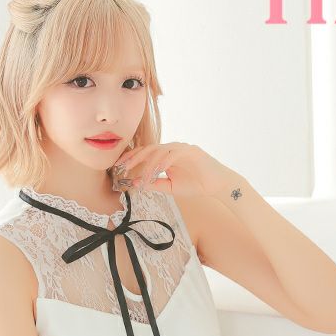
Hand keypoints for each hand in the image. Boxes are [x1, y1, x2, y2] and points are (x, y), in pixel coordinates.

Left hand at [113, 142, 233, 197]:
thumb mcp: (171, 187)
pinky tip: (157, 171)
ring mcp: (181, 148)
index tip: (119, 168)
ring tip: (142, 177)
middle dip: (134, 158)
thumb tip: (136, 184)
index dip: (131, 159)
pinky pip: (173, 154)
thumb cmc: (196, 185)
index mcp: (166, 156)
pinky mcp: (191, 151)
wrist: (217, 185)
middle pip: (148, 149)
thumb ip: (155, 184)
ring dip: (149, 164)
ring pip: (159, 151)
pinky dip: (164, 162)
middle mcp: (172, 149)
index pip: (145, 153)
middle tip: (123, 168)